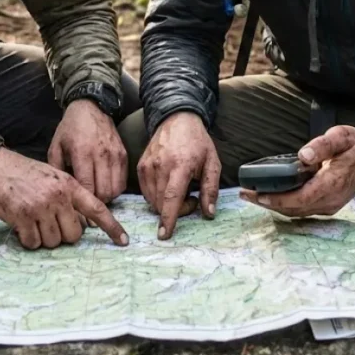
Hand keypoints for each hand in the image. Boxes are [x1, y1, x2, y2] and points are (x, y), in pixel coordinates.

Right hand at [0, 147, 128, 248]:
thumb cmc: (24, 173)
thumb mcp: (53, 176)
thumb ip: (68, 196)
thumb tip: (80, 223)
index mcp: (69, 184)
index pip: (96, 208)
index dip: (111, 227)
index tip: (123, 241)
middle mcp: (58, 196)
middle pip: (74, 235)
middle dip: (62, 234)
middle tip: (48, 222)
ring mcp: (41, 207)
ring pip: (54, 242)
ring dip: (43, 237)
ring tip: (32, 220)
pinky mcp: (23, 218)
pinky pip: (33, 243)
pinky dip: (28, 239)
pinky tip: (22, 224)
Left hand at [48, 99, 127, 202]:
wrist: (91, 107)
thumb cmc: (70, 128)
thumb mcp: (56, 146)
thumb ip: (57, 170)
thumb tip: (63, 192)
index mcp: (81, 153)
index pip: (87, 187)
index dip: (82, 201)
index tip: (76, 205)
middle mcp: (101, 155)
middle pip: (103, 192)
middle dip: (95, 202)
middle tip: (86, 202)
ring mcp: (115, 155)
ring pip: (115, 189)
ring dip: (106, 197)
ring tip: (95, 195)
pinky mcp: (124, 155)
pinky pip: (122, 181)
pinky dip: (115, 189)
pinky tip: (105, 186)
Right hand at [137, 112, 220, 239]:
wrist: (177, 119)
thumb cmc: (198, 142)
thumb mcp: (213, 162)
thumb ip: (211, 189)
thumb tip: (208, 214)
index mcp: (180, 164)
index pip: (172, 197)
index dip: (168, 218)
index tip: (165, 234)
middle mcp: (161, 165)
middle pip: (161, 202)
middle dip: (176, 211)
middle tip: (192, 199)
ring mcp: (148, 165)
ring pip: (152, 199)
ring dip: (166, 204)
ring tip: (181, 191)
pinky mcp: (141, 166)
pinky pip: (146, 191)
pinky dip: (156, 197)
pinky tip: (168, 187)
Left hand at [239, 126, 354, 217]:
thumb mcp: (341, 136)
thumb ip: (323, 145)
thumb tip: (304, 155)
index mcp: (332, 183)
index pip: (300, 198)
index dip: (277, 199)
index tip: (258, 194)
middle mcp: (330, 199)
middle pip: (294, 208)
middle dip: (268, 203)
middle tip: (246, 194)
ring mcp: (330, 205)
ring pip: (297, 212)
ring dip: (274, 206)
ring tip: (253, 195)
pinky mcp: (328, 205)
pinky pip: (303, 209)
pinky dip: (286, 205)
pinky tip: (272, 196)